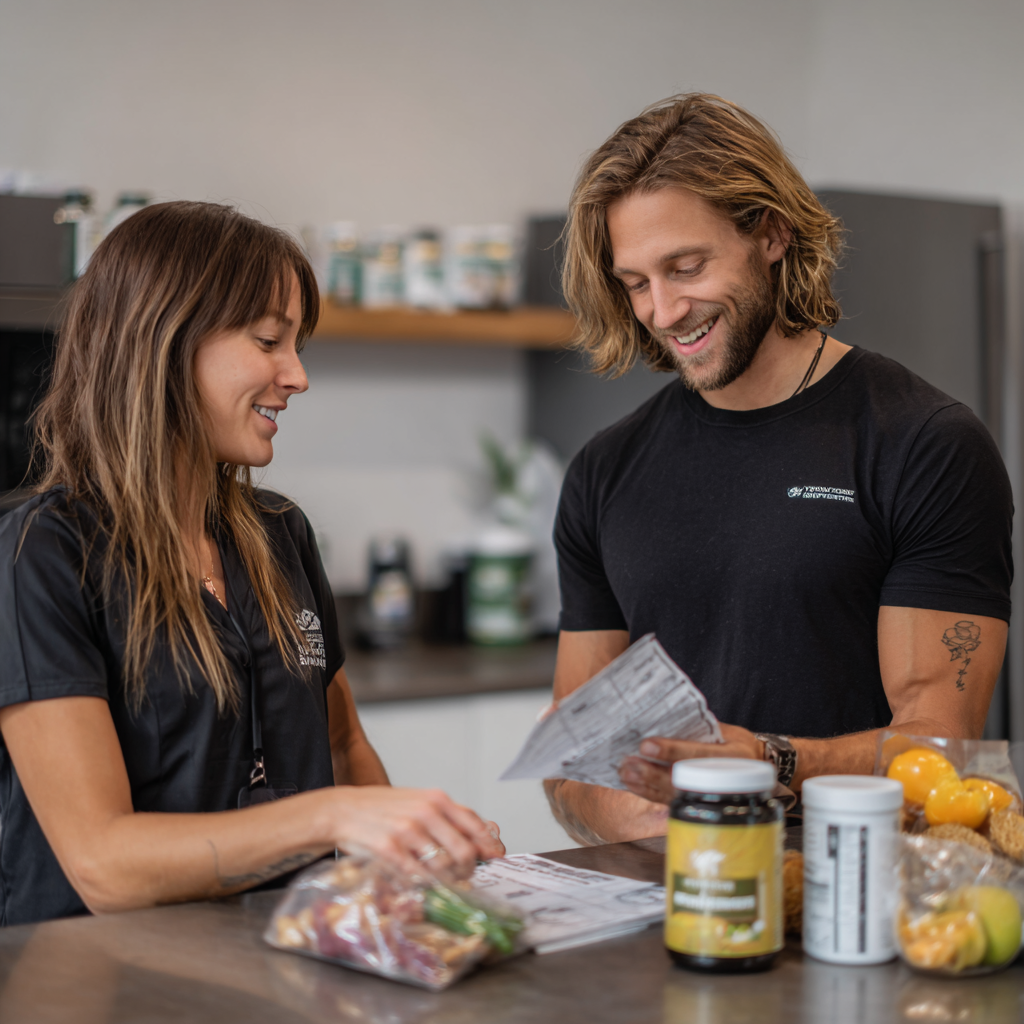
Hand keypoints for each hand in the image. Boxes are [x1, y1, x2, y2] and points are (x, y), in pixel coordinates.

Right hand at [324, 787, 505, 879]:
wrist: (343, 810)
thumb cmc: (383, 808)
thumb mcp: (418, 801)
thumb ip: (447, 817)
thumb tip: (482, 836)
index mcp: (436, 799)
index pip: (474, 823)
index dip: (489, 843)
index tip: (496, 856)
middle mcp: (425, 812)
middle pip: (464, 850)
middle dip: (469, 868)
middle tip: (465, 875)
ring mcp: (408, 831)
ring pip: (443, 866)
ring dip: (447, 880)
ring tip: (442, 880)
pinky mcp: (390, 849)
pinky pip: (417, 876)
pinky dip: (423, 884)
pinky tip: (421, 882)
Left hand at [618, 724, 763, 804]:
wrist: (757, 767)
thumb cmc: (737, 744)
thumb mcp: (727, 731)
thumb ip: (700, 729)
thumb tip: (663, 721)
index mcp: (731, 756)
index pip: (696, 754)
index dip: (671, 751)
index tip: (647, 745)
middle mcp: (721, 781)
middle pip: (681, 780)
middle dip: (652, 773)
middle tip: (629, 764)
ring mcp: (709, 796)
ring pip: (672, 794)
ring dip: (646, 785)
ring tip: (625, 773)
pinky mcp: (697, 804)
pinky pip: (670, 801)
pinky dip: (649, 794)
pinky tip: (632, 784)